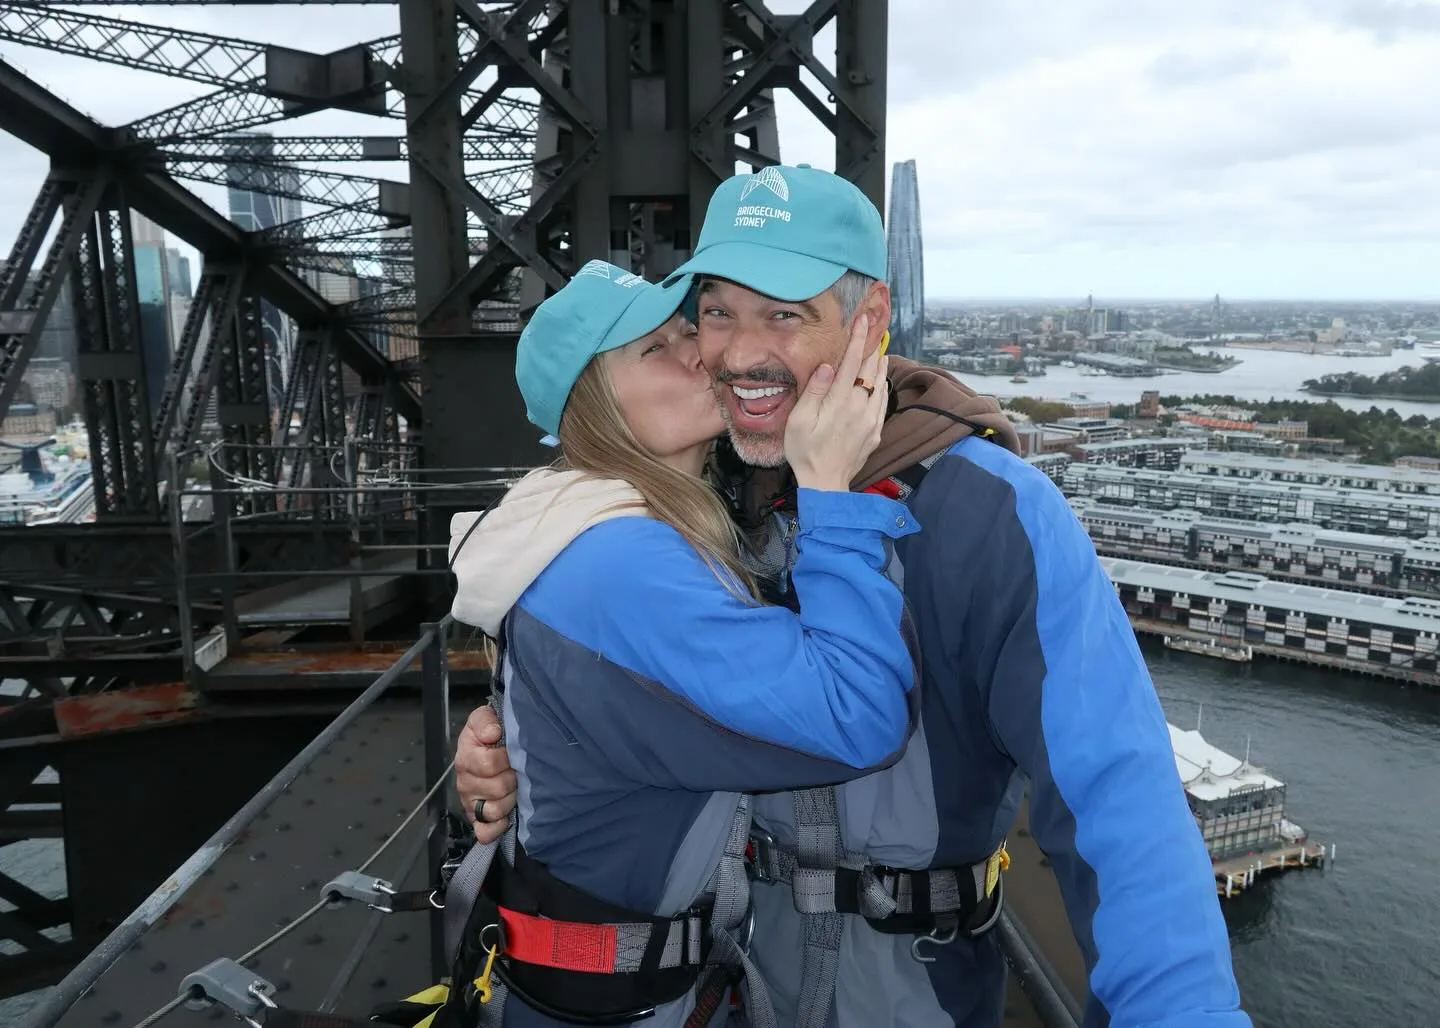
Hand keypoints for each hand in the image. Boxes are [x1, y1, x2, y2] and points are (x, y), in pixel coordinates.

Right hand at [454, 704, 516, 843]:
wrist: (489, 746)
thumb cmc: (489, 733)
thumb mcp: (485, 718)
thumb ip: (485, 720)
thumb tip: (492, 733)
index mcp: (466, 755)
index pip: (489, 763)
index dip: (506, 759)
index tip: (512, 752)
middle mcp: (465, 781)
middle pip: (496, 788)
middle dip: (512, 779)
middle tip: (516, 771)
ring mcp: (470, 801)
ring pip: (493, 811)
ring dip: (509, 800)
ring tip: (513, 788)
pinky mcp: (476, 818)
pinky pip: (483, 832)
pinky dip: (495, 829)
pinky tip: (505, 819)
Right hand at [784, 312, 889, 491]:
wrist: (826, 484)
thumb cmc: (806, 451)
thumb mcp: (799, 421)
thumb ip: (814, 392)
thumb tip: (826, 367)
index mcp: (840, 401)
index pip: (853, 362)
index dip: (858, 339)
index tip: (863, 320)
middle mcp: (860, 407)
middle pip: (871, 370)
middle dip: (873, 347)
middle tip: (876, 329)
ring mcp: (871, 420)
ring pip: (881, 385)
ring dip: (880, 366)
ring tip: (880, 351)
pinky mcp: (875, 432)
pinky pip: (883, 403)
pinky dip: (883, 387)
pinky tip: (881, 381)